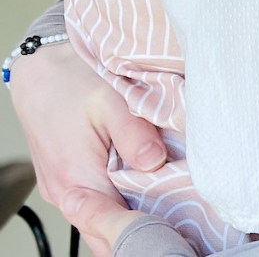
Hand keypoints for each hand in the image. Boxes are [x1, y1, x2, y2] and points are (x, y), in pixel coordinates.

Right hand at [9, 43, 166, 255]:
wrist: (38, 71)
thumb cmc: (71, 81)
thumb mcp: (110, 100)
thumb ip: (133, 135)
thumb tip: (156, 163)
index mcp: (76, 177)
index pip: (116, 223)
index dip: (148, 224)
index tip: (176, 217)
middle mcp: (64, 192)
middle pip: (107, 229)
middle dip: (140, 225)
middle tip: (177, 213)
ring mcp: (62, 190)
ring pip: (99, 218)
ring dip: (128, 213)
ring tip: (163, 199)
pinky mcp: (63, 181)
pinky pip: (92, 202)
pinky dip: (115, 200)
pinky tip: (138, 187)